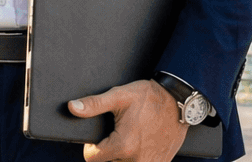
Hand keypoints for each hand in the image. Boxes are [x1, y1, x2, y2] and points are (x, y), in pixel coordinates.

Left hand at [68, 78, 187, 161]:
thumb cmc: (150, 97)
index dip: (91, 147)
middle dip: (109, 152)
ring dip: (122, 157)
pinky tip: (142, 144)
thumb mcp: (119, 96)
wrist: (179, 101)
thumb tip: (72, 108)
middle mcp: (136, 160)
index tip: (98, 138)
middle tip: (118, 133)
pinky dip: (137, 158)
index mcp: (123, 145)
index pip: (92, 158)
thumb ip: (94, 104)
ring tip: (130, 137)